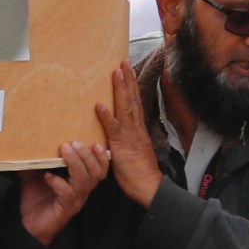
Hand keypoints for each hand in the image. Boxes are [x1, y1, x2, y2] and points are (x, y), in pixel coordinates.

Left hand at [18, 141, 108, 245]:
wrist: (28, 225)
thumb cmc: (36, 198)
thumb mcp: (35, 173)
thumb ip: (36, 158)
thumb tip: (28, 141)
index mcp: (80, 182)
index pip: (100, 169)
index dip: (101, 157)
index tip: (94, 142)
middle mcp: (81, 191)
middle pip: (95, 173)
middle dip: (86, 155)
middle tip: (74, 143)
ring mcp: (74, 200)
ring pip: (84, 181)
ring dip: (75, 163)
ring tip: (64, 150)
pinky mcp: (65, 209)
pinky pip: (67, 193)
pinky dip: (59, 182)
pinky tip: (48, 176)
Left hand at [95, 60, 162, 206]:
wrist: (148, 187)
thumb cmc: (137, 171)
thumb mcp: (129, 149)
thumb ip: (123, 137)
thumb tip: (114, 129)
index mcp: (137, 128)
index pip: (134, 102)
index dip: (131, 85)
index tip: (127, 69)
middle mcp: (135, 128)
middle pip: (132, 99)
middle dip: (127, 79)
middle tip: (123, 61)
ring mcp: (130, 135)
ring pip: (125, 107)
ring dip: (120, 89)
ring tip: (116, 72)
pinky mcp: (122, 145)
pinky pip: (113, 129)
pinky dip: (106, 116)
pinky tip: (99, 104)